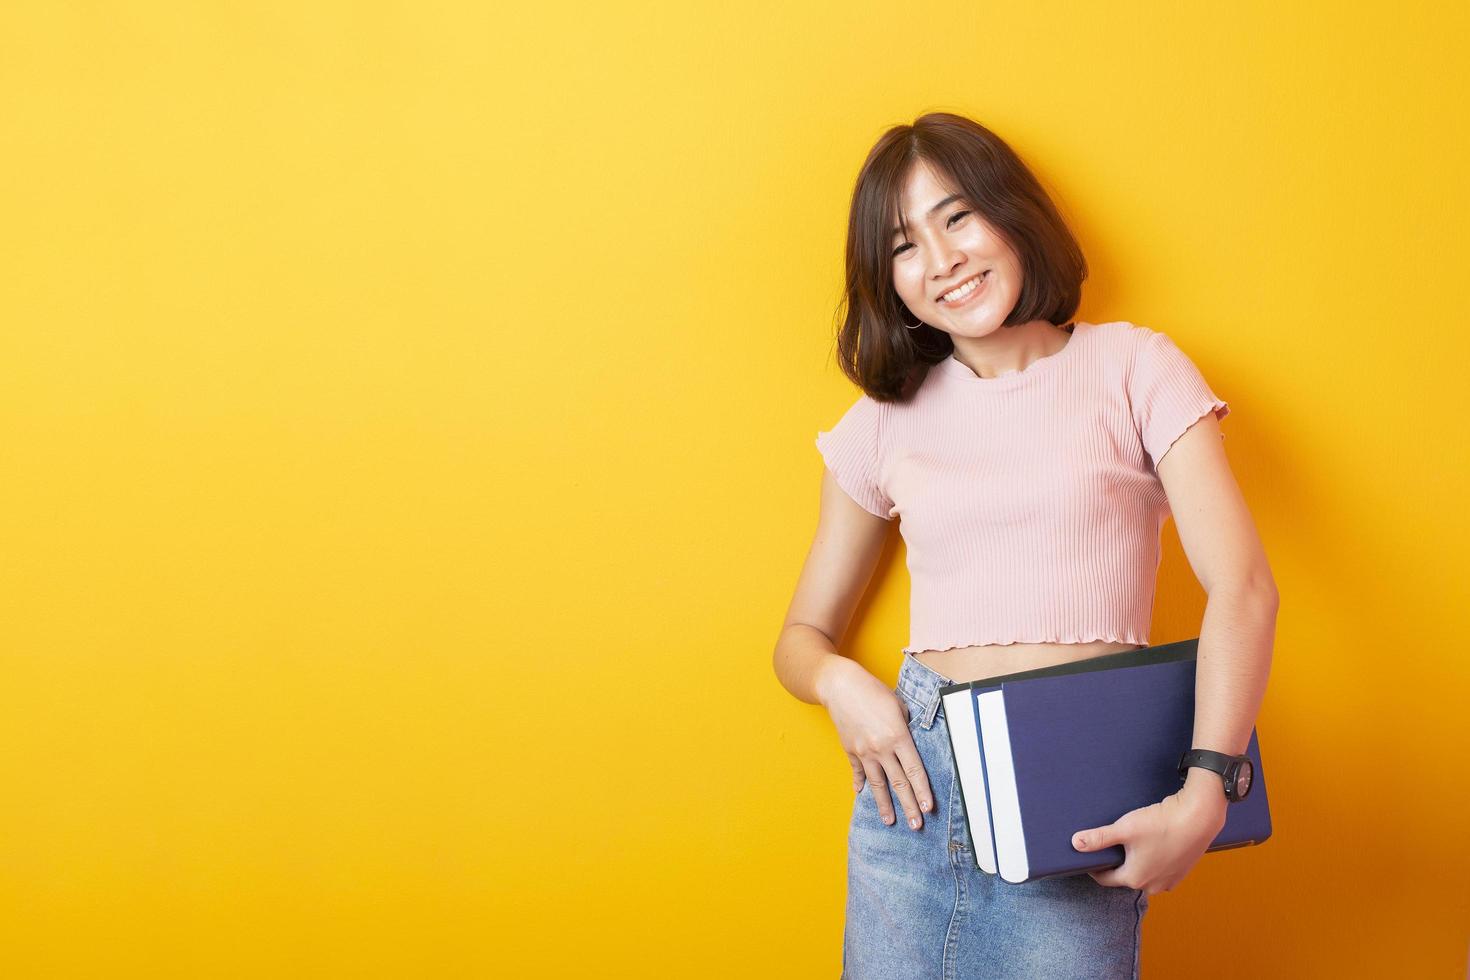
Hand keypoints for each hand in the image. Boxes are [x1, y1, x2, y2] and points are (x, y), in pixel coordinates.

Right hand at [818, 657, 933, 831]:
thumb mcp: (898, 706)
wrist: (840, 686)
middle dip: (909, 806)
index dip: (923, 791)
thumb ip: (906, 728)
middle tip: (917, 826)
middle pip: (899, 783)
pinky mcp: (850, 750)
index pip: (915, 771)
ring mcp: (864, 752)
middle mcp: (881, 749)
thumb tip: (910, 743)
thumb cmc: (873, 690)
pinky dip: (860, 784)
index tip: (929, 808)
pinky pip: (858, 772)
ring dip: (885, 805)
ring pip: (878, 784)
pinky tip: (862, 794)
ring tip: (890, 821)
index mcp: (898, 737)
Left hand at [1070, 774, 1227, 895]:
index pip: (1105, 879)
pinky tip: (1152, 843)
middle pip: (1125, 876)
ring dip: (1136, 861)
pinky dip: (1153, 859)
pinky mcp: (1182, 871)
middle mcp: (1153, 886)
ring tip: (1132, 841)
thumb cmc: (1161, 823)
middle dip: (1116, 862)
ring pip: (1144, 872)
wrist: (1200, 817)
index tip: (1088, 854)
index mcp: (1135, 879)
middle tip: (1112, 843)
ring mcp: (1169, 881)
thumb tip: (1076, 844)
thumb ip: (1099, 838)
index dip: (1094, 866)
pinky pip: (1160, 868)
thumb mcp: (1124, 828)